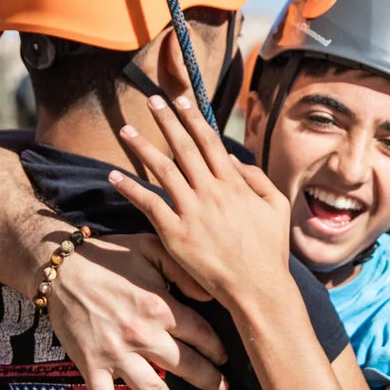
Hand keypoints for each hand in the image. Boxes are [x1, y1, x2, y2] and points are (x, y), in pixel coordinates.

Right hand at [43, 231, 227, 389]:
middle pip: (185, 366)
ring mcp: (116, 354)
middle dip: (208, 381)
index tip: (225, 357)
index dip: (217, 348)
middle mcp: (142, 335)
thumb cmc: (106, 255)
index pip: (201, 334)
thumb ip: (181, 268)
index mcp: (160, 306)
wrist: (58, 267)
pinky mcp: (91, 365)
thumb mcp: (150, 248)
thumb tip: (208, 294)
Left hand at [110, 88, 294, 318]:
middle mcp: (212, 192)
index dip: (193, 118)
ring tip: (126, 130)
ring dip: (142, 147)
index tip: (180, 101)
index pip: (209, 142)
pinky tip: (114, 175)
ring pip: (162, 170)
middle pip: (183, 148)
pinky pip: (148, 204)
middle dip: (166, 120)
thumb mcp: (275, 206)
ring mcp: (192, 212)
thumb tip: (233, 158)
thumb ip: (256, 177)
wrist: (259, 288)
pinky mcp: (176, 234)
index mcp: (235, 184)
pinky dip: (130, 188)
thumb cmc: (269, 250)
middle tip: (151, 100)